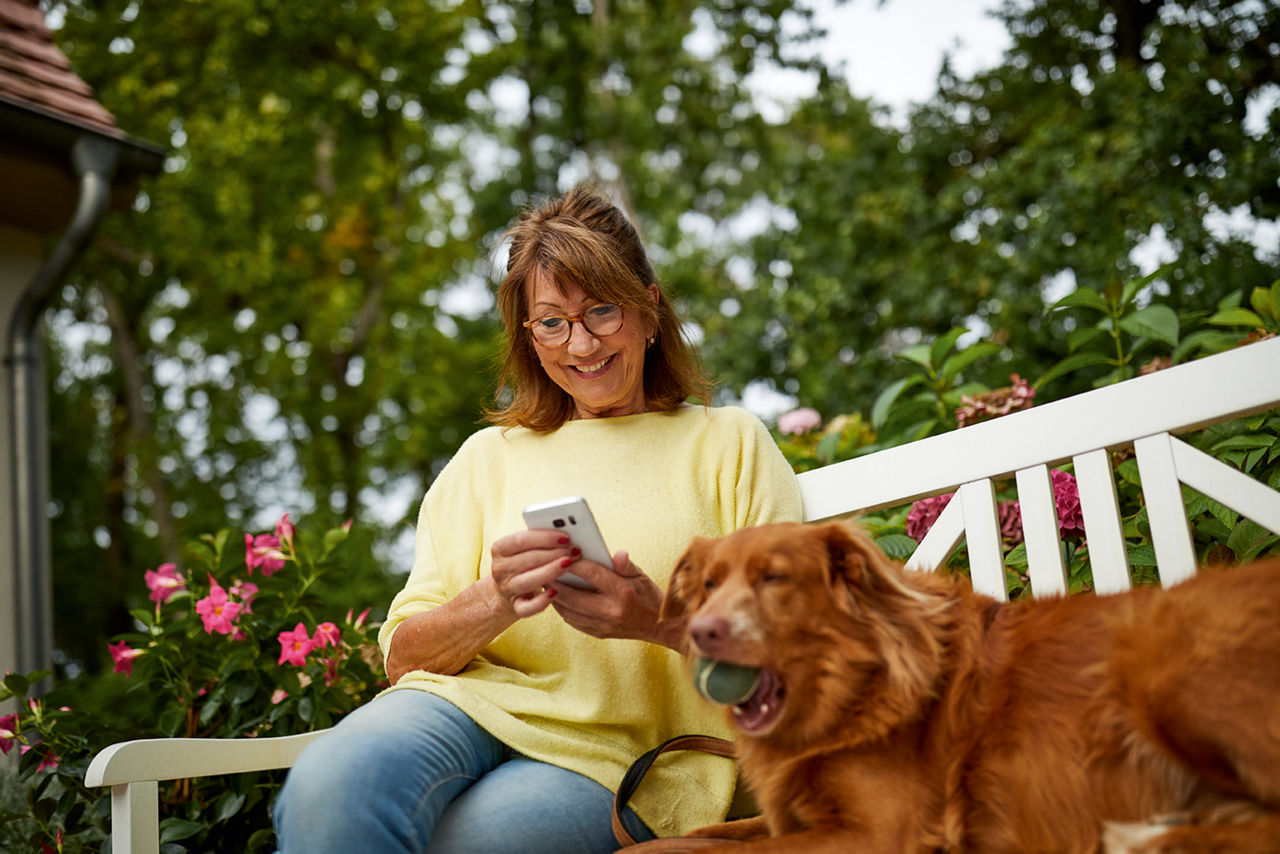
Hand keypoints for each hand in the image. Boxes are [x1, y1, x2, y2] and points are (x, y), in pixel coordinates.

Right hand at [489, 529, 579, 618]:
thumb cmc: (523, 562)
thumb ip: (541, 540)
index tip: (566, 537)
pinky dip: (540, 601)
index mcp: (500, 549)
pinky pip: (526, 607)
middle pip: (528, 560)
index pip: (521, 540)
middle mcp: (500, 569)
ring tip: (568, 564)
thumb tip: (567, 536)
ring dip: (550, 572)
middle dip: (554, 554)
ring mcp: (506, 589)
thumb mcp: (525, 547)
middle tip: (574, 550)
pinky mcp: (515, 606)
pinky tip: (555, 593)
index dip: (545, 538)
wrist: (508, 588)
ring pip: (527, 582)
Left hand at [549, 551, 687, 650]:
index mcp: (623, 592)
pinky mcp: (598, 634)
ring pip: (567, 610)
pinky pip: (572, 620)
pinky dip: (562, 607)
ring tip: (547, 581)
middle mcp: (611, 611)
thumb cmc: (647, 594)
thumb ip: (625, 564)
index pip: (591, 574)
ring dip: (554, 595)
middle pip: (572, 595)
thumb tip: (616, 554)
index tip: (562, 552)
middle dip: (554, 580)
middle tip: (544, 568)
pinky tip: (558, 596)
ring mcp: (603, 625)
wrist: (659, 625)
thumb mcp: (640, 574)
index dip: (574, 562)